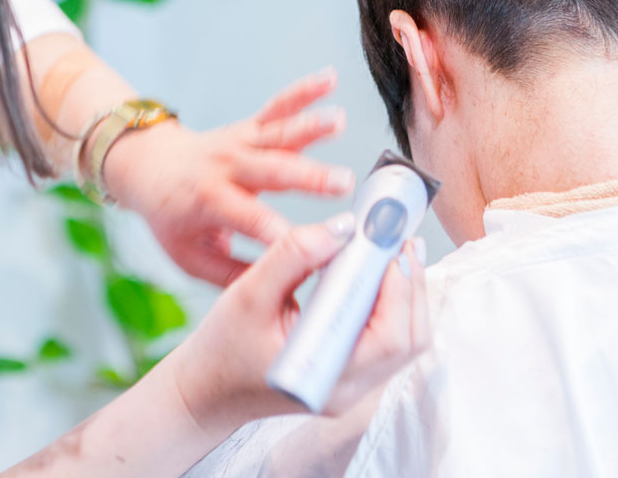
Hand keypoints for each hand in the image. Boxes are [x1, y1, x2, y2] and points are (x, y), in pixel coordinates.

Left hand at [101, 68, 355, 285]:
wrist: (148, 168)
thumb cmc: (172, 218)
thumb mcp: (189, 257)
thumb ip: (232, 274)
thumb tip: (277, 291)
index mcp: (209, 201)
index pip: (250, 219)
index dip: (280, 231)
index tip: (315, 243)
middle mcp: (226, 166)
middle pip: (272, 171)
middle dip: (309, 176)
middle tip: (344, 184)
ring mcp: (239, 142)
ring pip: (279, 133)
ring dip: (310, 126)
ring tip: (338, 120)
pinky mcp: (250, 127)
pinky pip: (278, 106)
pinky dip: (304, 91)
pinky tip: (330, 79)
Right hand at [169, 217, 429, 441]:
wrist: (205, 390)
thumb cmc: (221, 348)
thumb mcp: (249, 292)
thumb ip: (295, 254)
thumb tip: (344, 226)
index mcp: (324, 377)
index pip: (388, 336)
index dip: (398, 285)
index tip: (390, 242)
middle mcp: (348, 389)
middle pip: (410, 340)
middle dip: (412, 285)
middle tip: (400, 242)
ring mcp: (353, 387)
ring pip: (406, 343)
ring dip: (407, 295)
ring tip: (395, 254)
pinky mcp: (351, 376)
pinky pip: (390, 342)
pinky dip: (393, 306)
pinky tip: (379, 277)